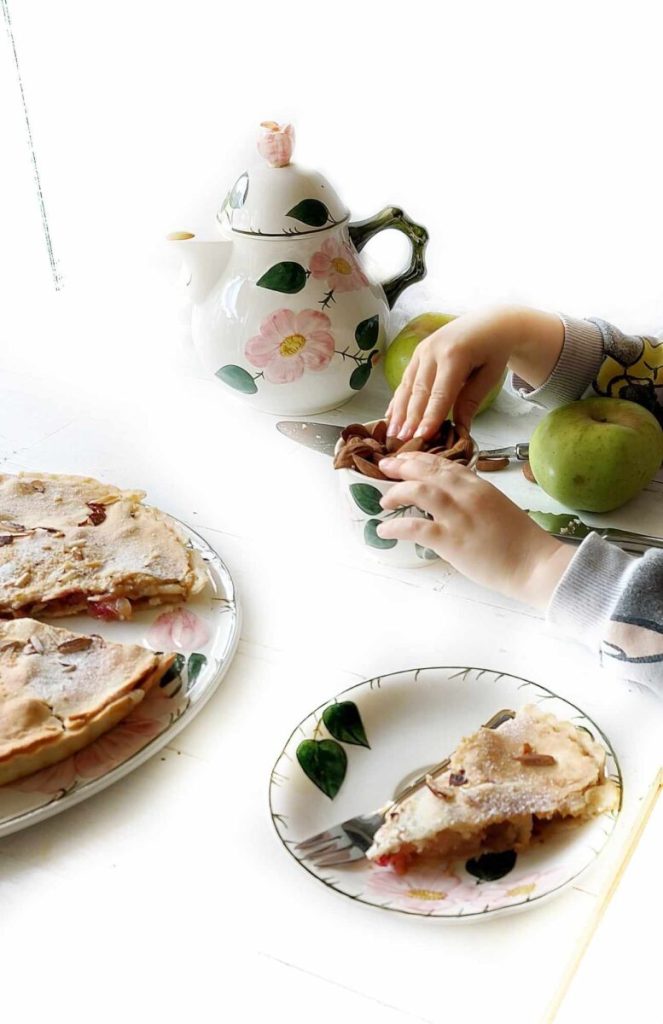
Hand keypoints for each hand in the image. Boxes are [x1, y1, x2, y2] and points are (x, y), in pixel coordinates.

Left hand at [377, 452, 574, 607]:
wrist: (534, 565)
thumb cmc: (520, 542)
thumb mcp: (497, 507)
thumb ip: (473, 499)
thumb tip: (450, 502)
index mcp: (479, 485)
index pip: (443, 464)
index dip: (419, 459)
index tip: (403, 459)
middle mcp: (467, 494)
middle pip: (427, 470)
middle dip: (401, 466)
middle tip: (384, 467)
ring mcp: (458, 516)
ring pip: (418, 491)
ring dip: (396, 493)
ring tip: (384, 500)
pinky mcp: (451, 540)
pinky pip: (415, 527)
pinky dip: (395, 527)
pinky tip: (384, 530)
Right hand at [386, 305, 563, 440]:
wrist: (489, 322)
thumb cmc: (493, 350)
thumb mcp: (489, 376)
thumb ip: (471, 401)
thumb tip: (458, 429)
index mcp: (455, 355)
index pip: (440, 394)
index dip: (430, 417)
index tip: (421, 437)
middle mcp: (432, 351)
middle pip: (419, 392)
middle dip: (409, 419)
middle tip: (402, 442)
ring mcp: (421, 351)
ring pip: (407, 386)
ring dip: (398, 412)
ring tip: (392, 434)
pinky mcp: (416, 354)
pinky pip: (405, 380)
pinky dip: (397, 400)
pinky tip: (390, 416)